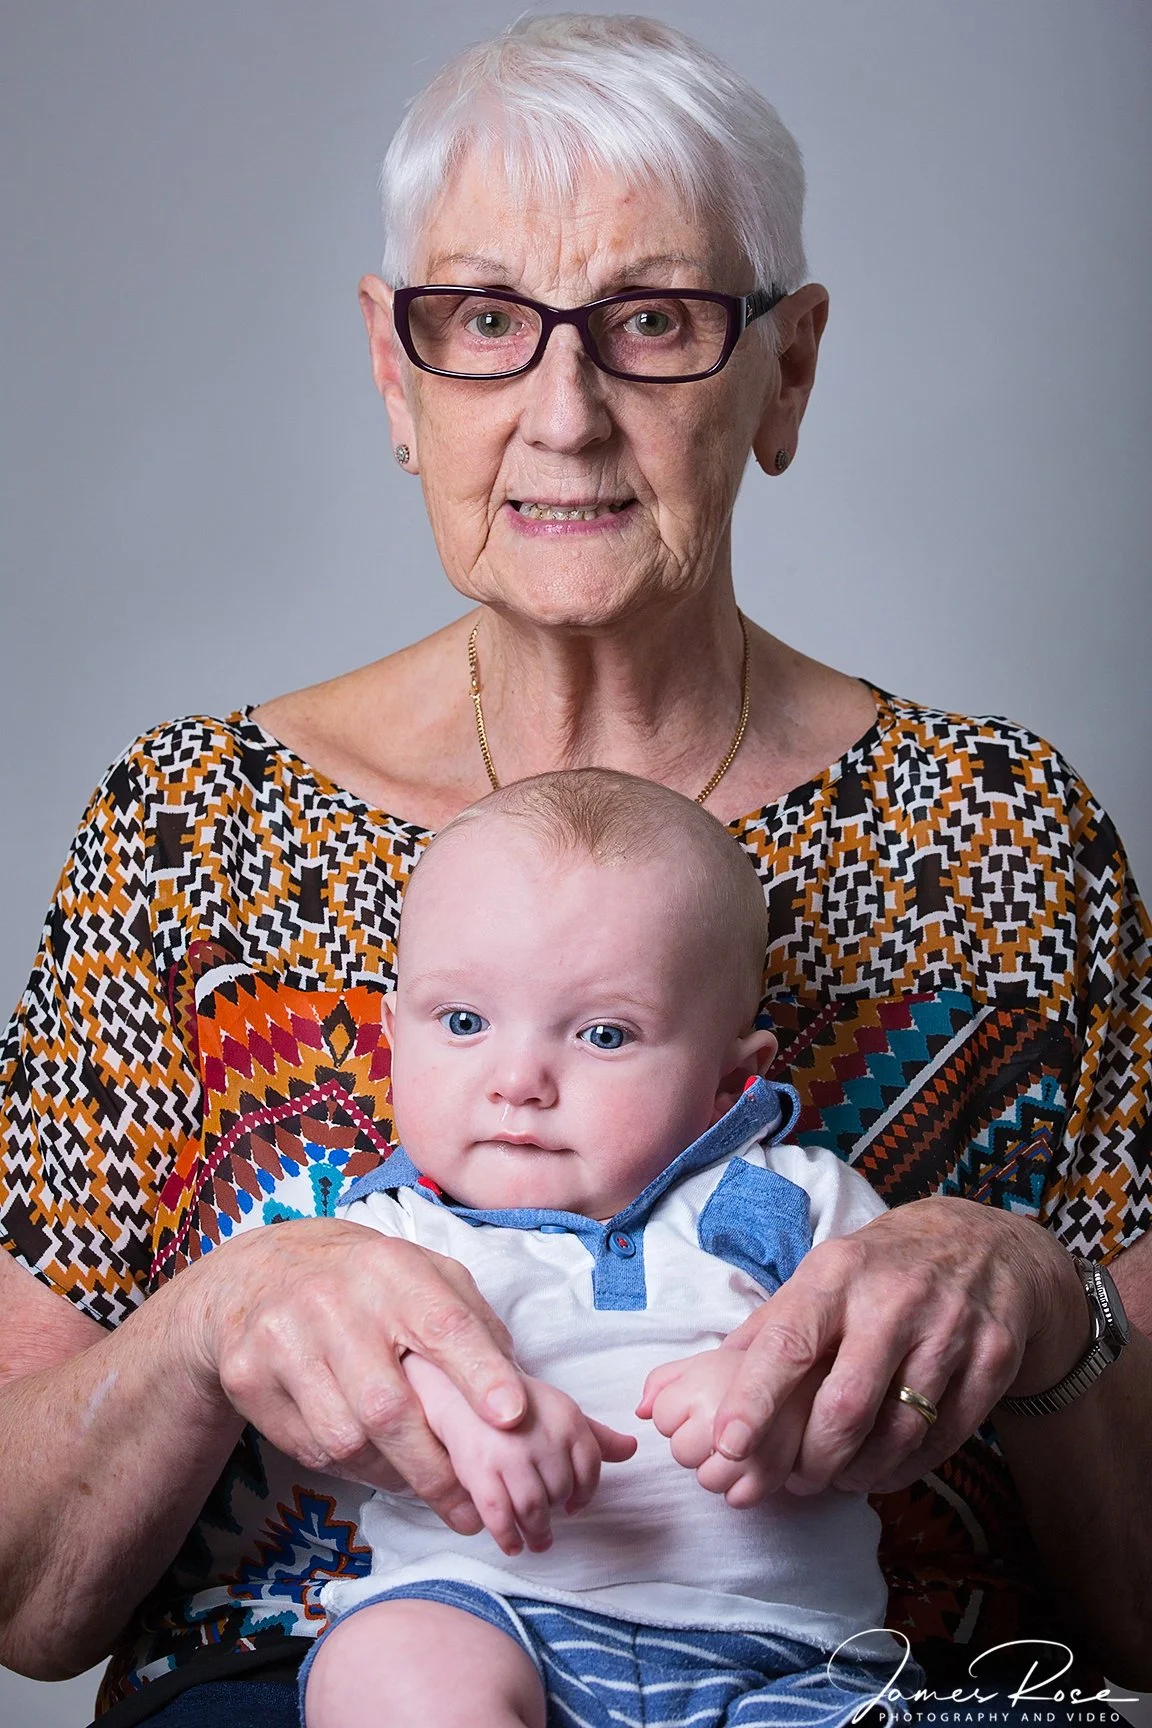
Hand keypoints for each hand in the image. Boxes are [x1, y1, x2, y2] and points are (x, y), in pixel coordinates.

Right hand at [181, 1217, 530, 1534]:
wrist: (261, 1274)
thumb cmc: (365, 1282)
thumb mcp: (423, 1275)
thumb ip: (472, 1323)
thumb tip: (516, 1388)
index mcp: (391, 1268)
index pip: (442, 1322)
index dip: (480, 1372)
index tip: (513, 1416)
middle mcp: (332, 1300)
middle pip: (389, 1406)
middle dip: (436, 1467)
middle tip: (472, 1509)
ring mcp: (283, 1338)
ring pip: (347, 1439)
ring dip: (395, 1477)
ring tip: (426, 1490)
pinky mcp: (249, 1377)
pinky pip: (310, 1449)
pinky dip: (353, 1469)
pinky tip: (376, 1465)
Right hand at [405, 1355, 636, 1555]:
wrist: (461, 1391)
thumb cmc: (518, 1405)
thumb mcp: (561, 1413)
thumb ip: (595, 1435)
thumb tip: (631, 1449)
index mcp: (567, 1419)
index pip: (590, 1469)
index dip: (583, 1493)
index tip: (574, 1504)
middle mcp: (542, 1437)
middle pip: (562, 1491)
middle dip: (557, 1508)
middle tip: (549, 1519)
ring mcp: (511, 1456)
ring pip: (536, 1509)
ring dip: (538, 1531)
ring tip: (538, 1541)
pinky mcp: (481, 1473)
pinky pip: (501, 1517)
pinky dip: (509, 1537)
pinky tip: (513, 1544)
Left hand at [637, 1349, 779, 1505]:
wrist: (806, 1376)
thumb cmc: (749, 1371)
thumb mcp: (700, 1362)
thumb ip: (661, 1381)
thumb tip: (640, 1411)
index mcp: (704, 1383)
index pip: (661, 1418)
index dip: (676, 1412)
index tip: (699, 1402)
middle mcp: (727, 1416)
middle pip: (681, 1453)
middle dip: (692, 1442)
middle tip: (717, 1424)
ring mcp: (752, 1449)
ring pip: (707, 1480)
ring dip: (715, 1467)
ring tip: (733, 1444)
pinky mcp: (773, 1475)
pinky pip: (738, 1499)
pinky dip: (741, 1487)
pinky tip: (748, 1463)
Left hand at [703, 1197, 1089, 1498]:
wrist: (987, 1246)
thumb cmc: (883, 1267)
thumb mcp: (825, 1273)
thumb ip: (769, 1327)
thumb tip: (695, 1379)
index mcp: (838, 1273)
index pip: (789, 1343)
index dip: (756, 1400)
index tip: (729, 1445)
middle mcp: (895, 1299)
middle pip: (845, 1405)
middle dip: (813, 1458)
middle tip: (794, 1480)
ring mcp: (950, 1329)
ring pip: (898, 1431)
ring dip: (859, 1472)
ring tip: (836, 1478)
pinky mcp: (993, 1359)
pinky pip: (944, 1438)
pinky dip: (906, 1467)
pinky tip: (883, 1469)